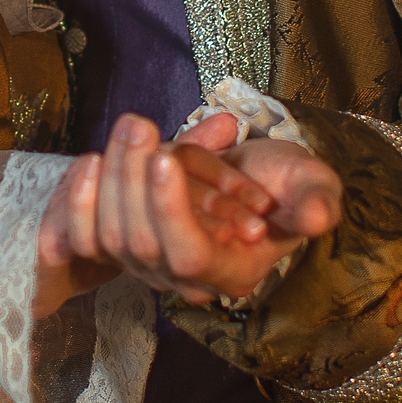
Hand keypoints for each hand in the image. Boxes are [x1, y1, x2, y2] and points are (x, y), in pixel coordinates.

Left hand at [58, 113, 340, 309]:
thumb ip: (316, 202)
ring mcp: (151, 264)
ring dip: (113, 175)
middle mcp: (186, 278)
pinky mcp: (128, 244)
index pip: (189, 254)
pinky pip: (89, 236)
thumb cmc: (289, 185)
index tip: (166, 158)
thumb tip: (318, 218)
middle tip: (137, 124)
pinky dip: (83, 198)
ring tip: (129, 125)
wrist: (260, 182)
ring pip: (111, 235)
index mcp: (233, 269)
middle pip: (141, 243)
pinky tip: (91, 158)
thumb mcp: (315, 187)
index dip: (172, 210)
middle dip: (133, 180)